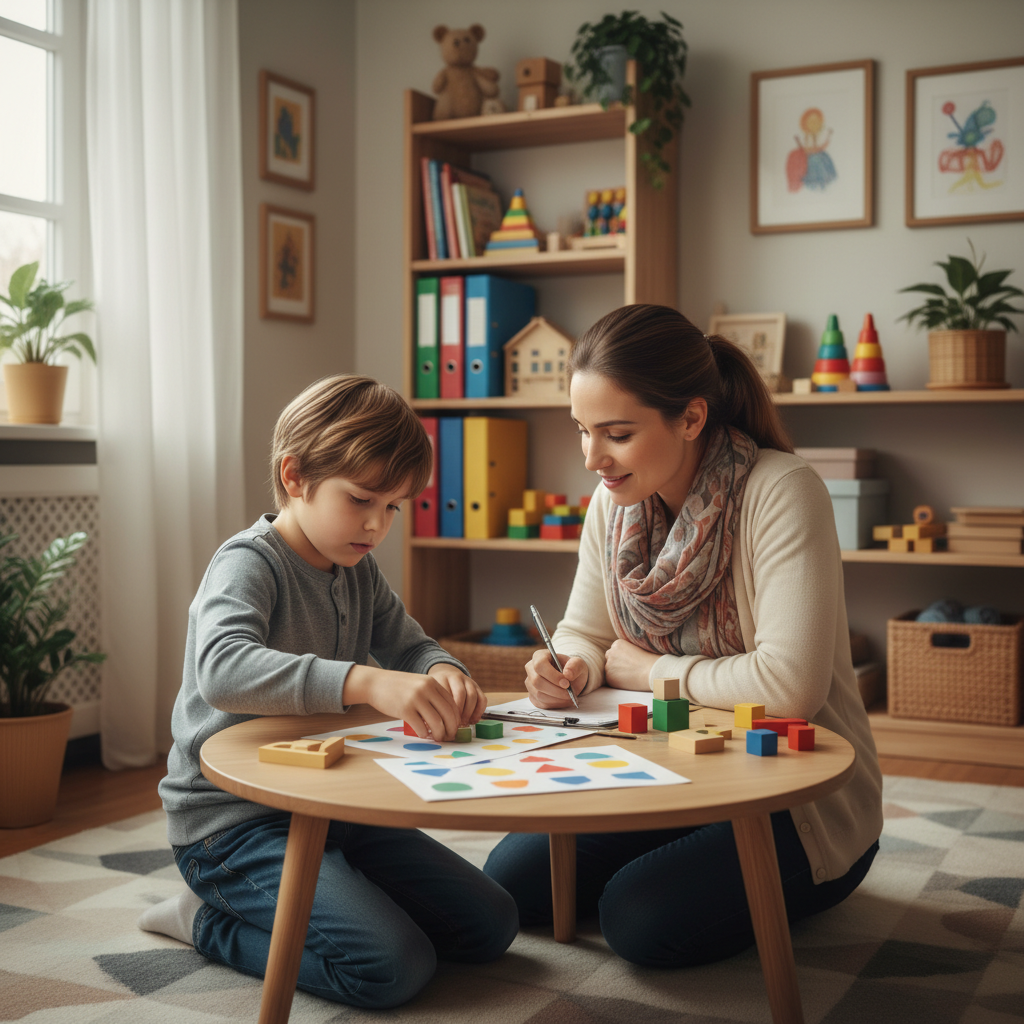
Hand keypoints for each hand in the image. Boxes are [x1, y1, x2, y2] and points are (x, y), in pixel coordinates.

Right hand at [343, 665, 462, 740]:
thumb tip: (446, 717)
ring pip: (436, 722)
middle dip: (451, 729)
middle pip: (448, 714)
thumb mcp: (419, 684)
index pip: (452, 703)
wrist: (375, 683)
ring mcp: (416, 699)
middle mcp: (427, 689)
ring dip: (439, 734)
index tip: (455, 727)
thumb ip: (432, 695)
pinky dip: (424, 734)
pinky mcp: (405, 710)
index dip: (456, 718)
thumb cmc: (398, 687)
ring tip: (437, 738)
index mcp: (432, 683)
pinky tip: (422, 735)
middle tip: (449, 737)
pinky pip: (420, 727)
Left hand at [426, 663, 487, 725]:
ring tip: (464, 723)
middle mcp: (456, 677)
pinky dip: (479, 711)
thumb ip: (432, 704)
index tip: (444, 722)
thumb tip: (434, 722)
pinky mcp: (477, 687)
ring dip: (469, 712)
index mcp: (442, 678)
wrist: (446, 673)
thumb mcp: (430, 692)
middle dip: (459, 711)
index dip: (446, 709)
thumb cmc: (436, 689)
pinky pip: (482, 699)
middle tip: (455, 724)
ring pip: (472, 696)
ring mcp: (468, 681)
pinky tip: (473, 720)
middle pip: (460, 693)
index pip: (445, 693)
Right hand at [524, 648, 588, 708]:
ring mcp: (530, 683)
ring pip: (539, 694)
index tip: (566, 683)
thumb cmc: (571, 669)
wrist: (570, 680)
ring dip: (556, 699)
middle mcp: (531, 669)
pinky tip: (564, 701)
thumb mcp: (578, 663)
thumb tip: (568, 674)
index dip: (552, 675)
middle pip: (537, 681)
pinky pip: (541, 703)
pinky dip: (555, 704)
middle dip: (555, 690)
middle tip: (569, 693)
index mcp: (539, 656)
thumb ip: (575, 666)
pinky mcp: (533, 696)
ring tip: (569, 697)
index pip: (540, 665)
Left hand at [604, 639, 659, 690]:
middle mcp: (611, 653)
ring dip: (616, 672)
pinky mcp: (609, 678)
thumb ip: (626, 650)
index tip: (629, 661)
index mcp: (617, 644)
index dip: (621, 657)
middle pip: (610, 658)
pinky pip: (611, 679)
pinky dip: (617, 681)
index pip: (614, 650)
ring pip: (609, 669)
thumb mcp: (637, 647)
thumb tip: (623, 656)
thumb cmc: (649, 660)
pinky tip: (628, 681)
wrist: (652, 672)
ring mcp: (608, 666)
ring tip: (630, 675)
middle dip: (616, 663)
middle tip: (627, 669)